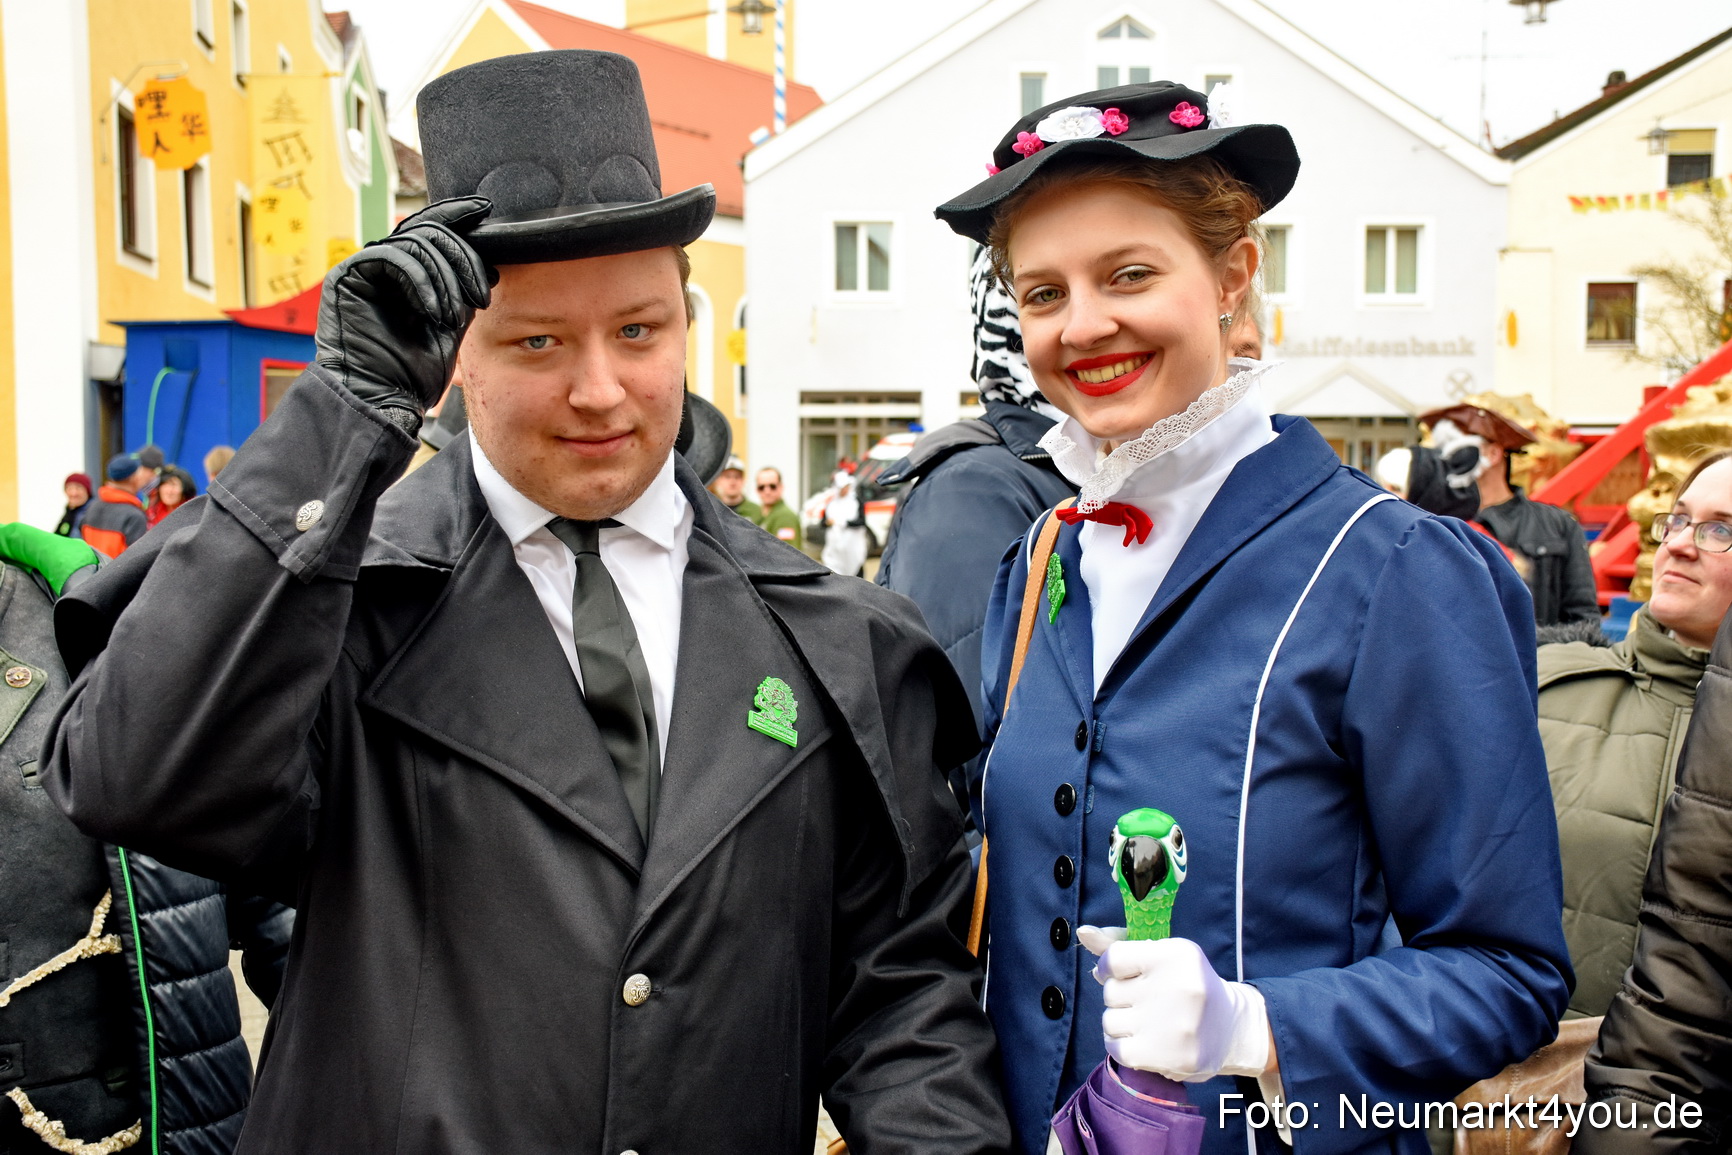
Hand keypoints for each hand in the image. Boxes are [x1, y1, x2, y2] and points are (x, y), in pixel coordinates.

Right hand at [315, 197, 492, 430]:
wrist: (382, 400)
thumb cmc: (414, 371)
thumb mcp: (451, 323)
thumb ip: (461, 290)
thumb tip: (488, 261)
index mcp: (407, 272)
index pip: (431, 229)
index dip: (457, 215)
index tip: (485, 211)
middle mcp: (384, 265)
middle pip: (428, 231)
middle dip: (463, 257)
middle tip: (482, 292)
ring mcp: (364, 267)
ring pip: (414, 241)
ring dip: (445, 276)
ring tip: (454, 315)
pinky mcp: (348, 275)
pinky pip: (391, 256)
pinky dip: (421, 281)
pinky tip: (434, 311)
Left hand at [1078, 927, 1270, 1082]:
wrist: (1231, 1029)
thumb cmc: (1186, 985)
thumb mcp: (1162, 955)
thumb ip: (1119, 945)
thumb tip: (1083, 933)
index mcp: (1176, 954)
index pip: (1113, 958)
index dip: (1110, 969)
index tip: (1124, 975)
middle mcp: (1177, 987)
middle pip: (1110, 991)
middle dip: (1122, 997)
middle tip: (1150, 1002)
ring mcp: (1173, 1025)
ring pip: (1110, 1021)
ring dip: (1121, 1023)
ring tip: (1149, 1023)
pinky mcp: (1168, 1057)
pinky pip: (1115, 1049)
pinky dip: (1122, 1046)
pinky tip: (1143, 1041)